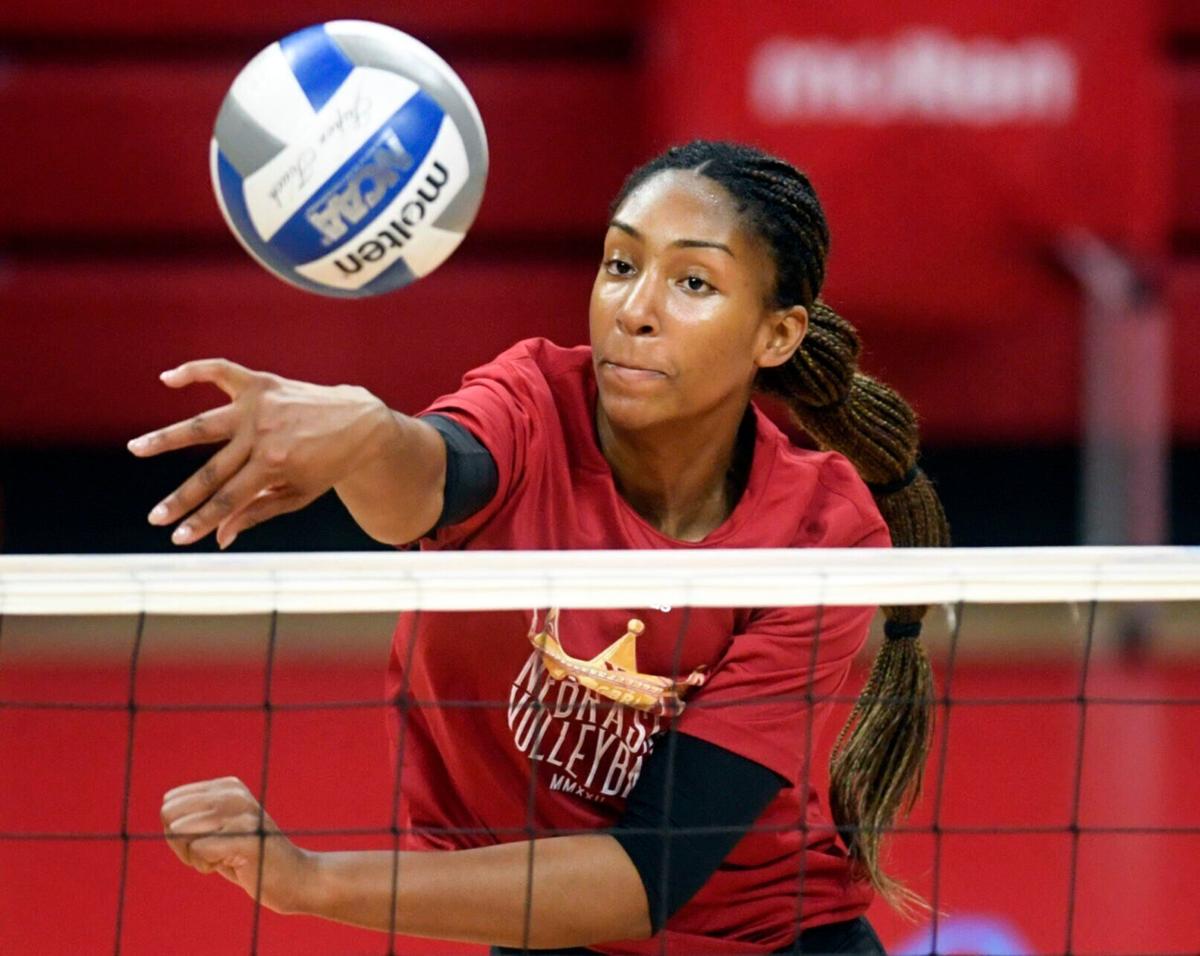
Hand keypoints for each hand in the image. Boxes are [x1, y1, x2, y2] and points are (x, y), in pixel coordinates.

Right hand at [128, 359, 394, 547]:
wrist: (361, 423)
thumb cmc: (329, 464)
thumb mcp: (299, 494)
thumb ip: (258, 511)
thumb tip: (220, 538)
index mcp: (274, 465)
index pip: (228, 498)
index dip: (201, 520)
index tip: (177, 537)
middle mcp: (263, 435)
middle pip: (211, 471)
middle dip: (181, 498)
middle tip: (153, 517)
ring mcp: (259, 407)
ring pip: (204, 423)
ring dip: (167, 437)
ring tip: (138, 449)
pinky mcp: (261, 384)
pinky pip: (222, 372)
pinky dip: (195, 370)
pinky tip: (168, 377)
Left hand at [161, 776, 311, 913]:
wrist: (295, 878)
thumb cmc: (250, 858)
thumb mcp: (221, 829)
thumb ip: (195, 816)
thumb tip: (164, 809)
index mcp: (229, 786)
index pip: (171, 802)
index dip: (177, 830)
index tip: (205, 840)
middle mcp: (235, 793)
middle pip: (172, 816)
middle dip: (181, 844)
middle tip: (210, 853)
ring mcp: (242, 813)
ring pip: (182, 833)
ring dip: (194, 856)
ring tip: (222, 859)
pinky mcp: (245, 837)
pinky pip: (199, 850)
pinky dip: (206, 865)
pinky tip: (231, 865)